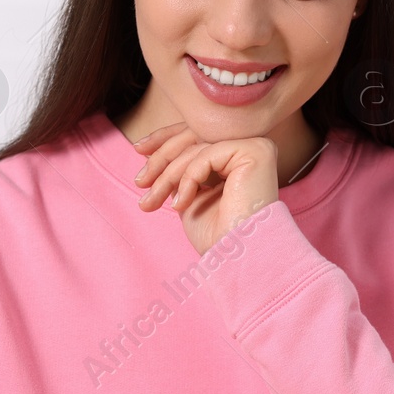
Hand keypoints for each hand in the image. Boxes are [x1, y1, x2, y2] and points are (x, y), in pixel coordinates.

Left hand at [132, 122, 277, 254]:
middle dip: (161, 159)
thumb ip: (177, 171)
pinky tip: (180, 205)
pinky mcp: (256, 151)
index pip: (197, 135)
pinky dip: (188, 178)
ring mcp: (255, 146)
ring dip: (168, 175)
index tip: (138, 149)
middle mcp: (250, 146)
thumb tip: (151, 149)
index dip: (165, 139)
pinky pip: (207, 154)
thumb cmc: (217, 236)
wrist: (237, 258)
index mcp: (237, 156)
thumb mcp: (187, 195)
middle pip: (195, 137)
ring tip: (153, 201)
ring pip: (198, 147)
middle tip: (140, 182)